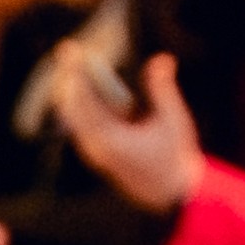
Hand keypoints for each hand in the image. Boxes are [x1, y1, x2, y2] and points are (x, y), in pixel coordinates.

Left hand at [71, 53, 207, 212]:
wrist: (173, 194)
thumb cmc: (175, 158)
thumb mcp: (174, 121)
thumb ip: (163, 90)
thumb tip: (161, 59)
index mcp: (109, 141)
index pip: (83, 102)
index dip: (75, 73)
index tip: (72, 51)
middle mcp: (95, 148)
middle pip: (71, 107)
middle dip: (70, 77)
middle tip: (69, 50)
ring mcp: (95, 152)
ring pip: (73, 115)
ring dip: (75, 88)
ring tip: (75, 63)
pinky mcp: (99, 153)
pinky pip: (82, 123)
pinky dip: (82, 101)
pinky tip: (87, 86)